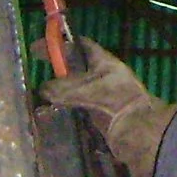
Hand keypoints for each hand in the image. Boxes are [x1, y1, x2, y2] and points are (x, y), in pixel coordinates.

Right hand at [37, 36, 173, 176]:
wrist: (138, 133)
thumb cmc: (115, 103)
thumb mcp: (86, 90)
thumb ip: (63, 88)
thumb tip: (42, 89)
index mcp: (105, 63)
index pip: (82, 45)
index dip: (62, 43)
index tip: (41, 47)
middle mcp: (105, 77)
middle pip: (78, 68)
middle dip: (59, 69)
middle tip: (39, 72)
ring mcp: (103, 97)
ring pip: (77, 89)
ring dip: (61, 91)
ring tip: (41, 94)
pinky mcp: (101, 115)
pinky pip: (79, 107)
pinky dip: (66, 107)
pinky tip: (52, 112)